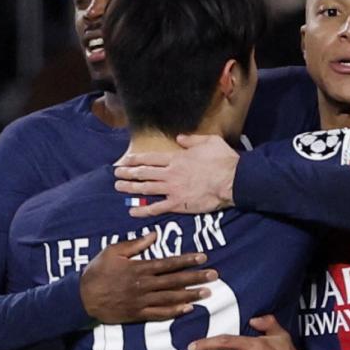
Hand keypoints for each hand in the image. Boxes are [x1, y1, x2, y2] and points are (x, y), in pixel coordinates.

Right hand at [80, 232, 217, 323]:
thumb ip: (135, 244)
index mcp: (139, 268)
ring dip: (191, 294)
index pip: (169, 263)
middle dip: (196, 277)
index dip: (187, 260)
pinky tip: (188, 308)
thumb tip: (154, 234)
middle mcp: (144, 285)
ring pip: (171, 297)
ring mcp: (141, 301)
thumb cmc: (97, 271)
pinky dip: (174, 311)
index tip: (203, 257)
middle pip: (175, 280)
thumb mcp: (113, 251)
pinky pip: (159, 313)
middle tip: (214, 275)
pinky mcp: (137, 314)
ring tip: (207, 292)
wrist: (82, 297)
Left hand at [114, 135, 238, 216]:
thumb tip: (179, 138)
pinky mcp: (178, 204)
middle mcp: (170, 173)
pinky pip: (157, 208)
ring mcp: (173, 189)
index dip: (135, 159)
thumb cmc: (223, 160)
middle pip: (144, 173)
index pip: (150, 158)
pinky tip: (133, 212)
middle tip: (116, 175)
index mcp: (177, 158)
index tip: (124, 160)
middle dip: (128, 173)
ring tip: (118, 188)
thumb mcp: (209, 141)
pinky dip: (143, 210)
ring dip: (131, 189)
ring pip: (146, 189)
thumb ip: (191, 140)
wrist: (233, 180)